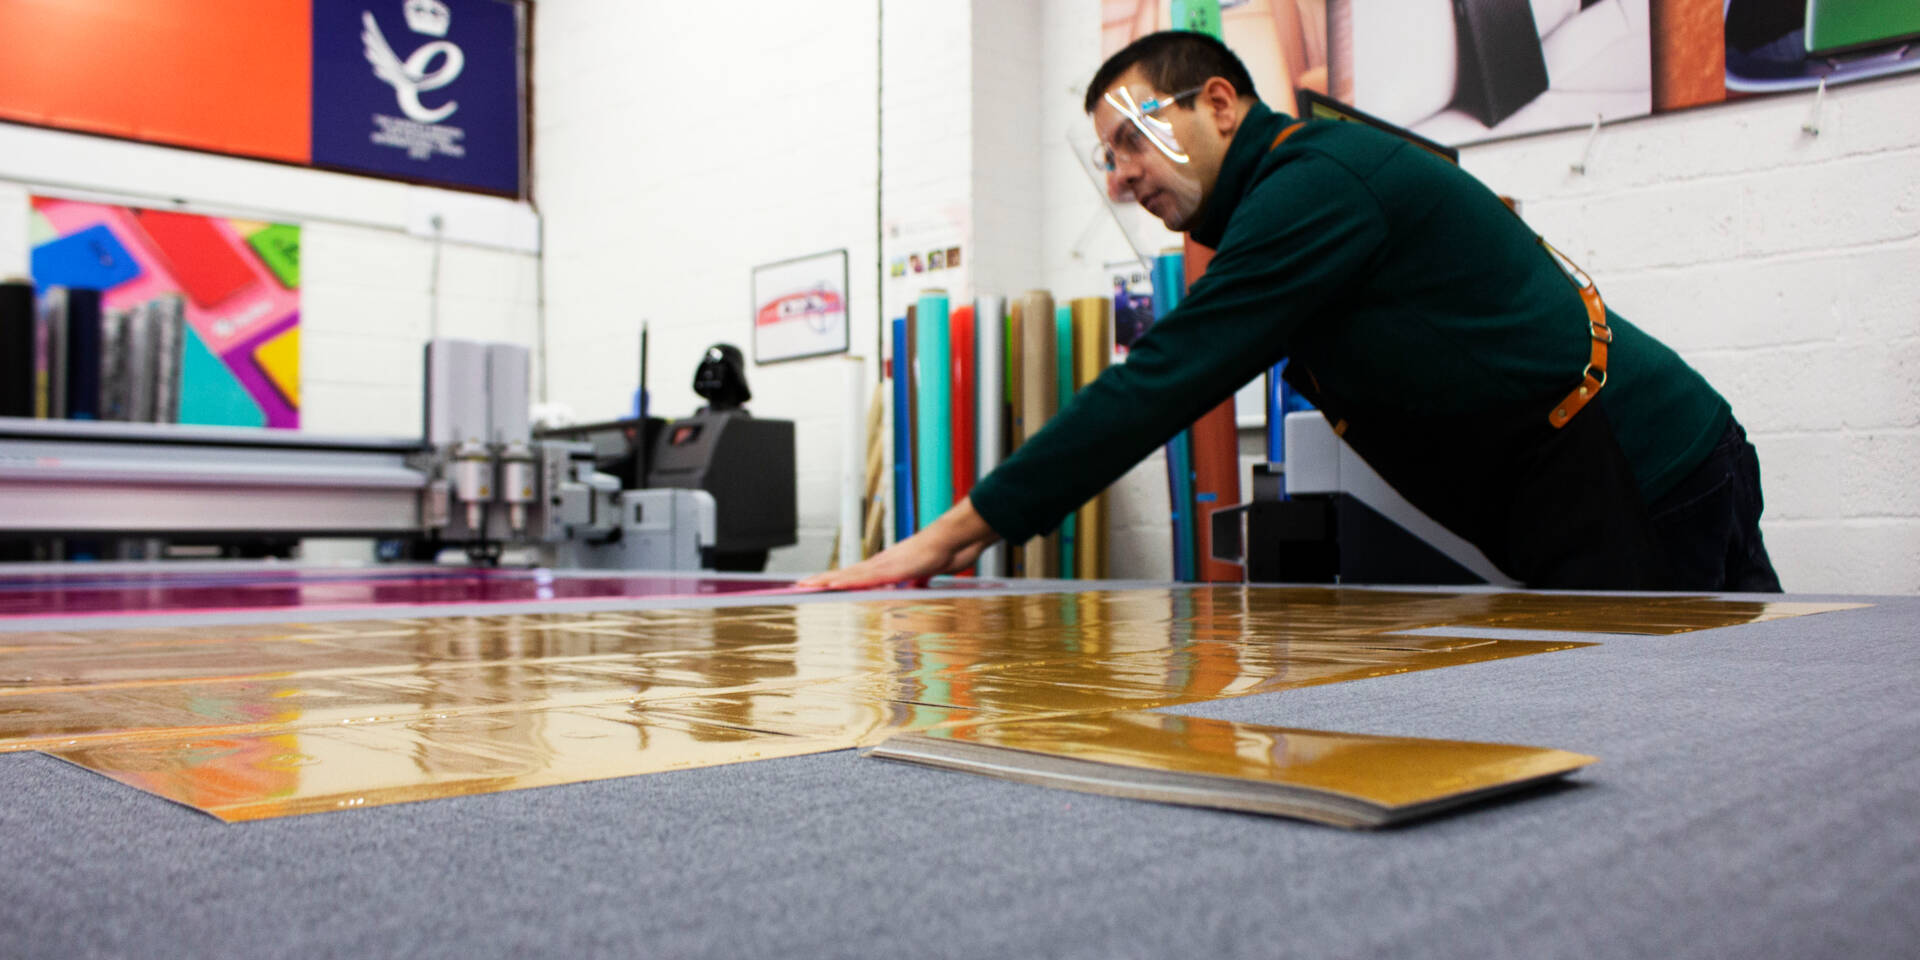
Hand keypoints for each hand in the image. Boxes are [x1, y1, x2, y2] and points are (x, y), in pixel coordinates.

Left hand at [798, 497, 997, 590]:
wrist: (953, 539)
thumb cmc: (941, 553)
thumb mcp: (923, 576)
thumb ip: (914, 582)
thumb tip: (911, 589)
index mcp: (885, 567)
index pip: (853, 576)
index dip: (834, 580)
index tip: (816, 585)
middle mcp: (880, 564)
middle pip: (844, 573)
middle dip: (821, 580)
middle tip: (797, 586)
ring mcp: (885, 565)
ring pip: (849, 575)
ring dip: (827, 580)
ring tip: (806, 585)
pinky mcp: (893, 569)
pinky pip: (866, 578)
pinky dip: (848, 581)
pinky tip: (833, 585)